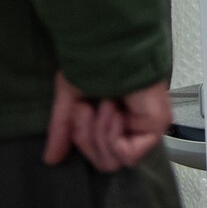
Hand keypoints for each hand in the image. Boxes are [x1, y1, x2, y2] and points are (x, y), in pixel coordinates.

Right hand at [45, 73, 171, 171]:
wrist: (110, 45)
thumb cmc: (95, 62)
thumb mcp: (71, 99)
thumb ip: (63, 130)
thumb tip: (50, 159)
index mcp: (118, 122)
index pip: (98, 156)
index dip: (82, 139)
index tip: (79, 109)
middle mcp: (135, 127)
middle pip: (104, 162)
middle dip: (87, 137)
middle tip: (87, 108)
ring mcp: (147, 128)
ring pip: (113, 160)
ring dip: (99, 132)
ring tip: (103, 104)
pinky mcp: (156, 126)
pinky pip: (127, 154)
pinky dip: (112, 135)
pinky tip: (114, 110)